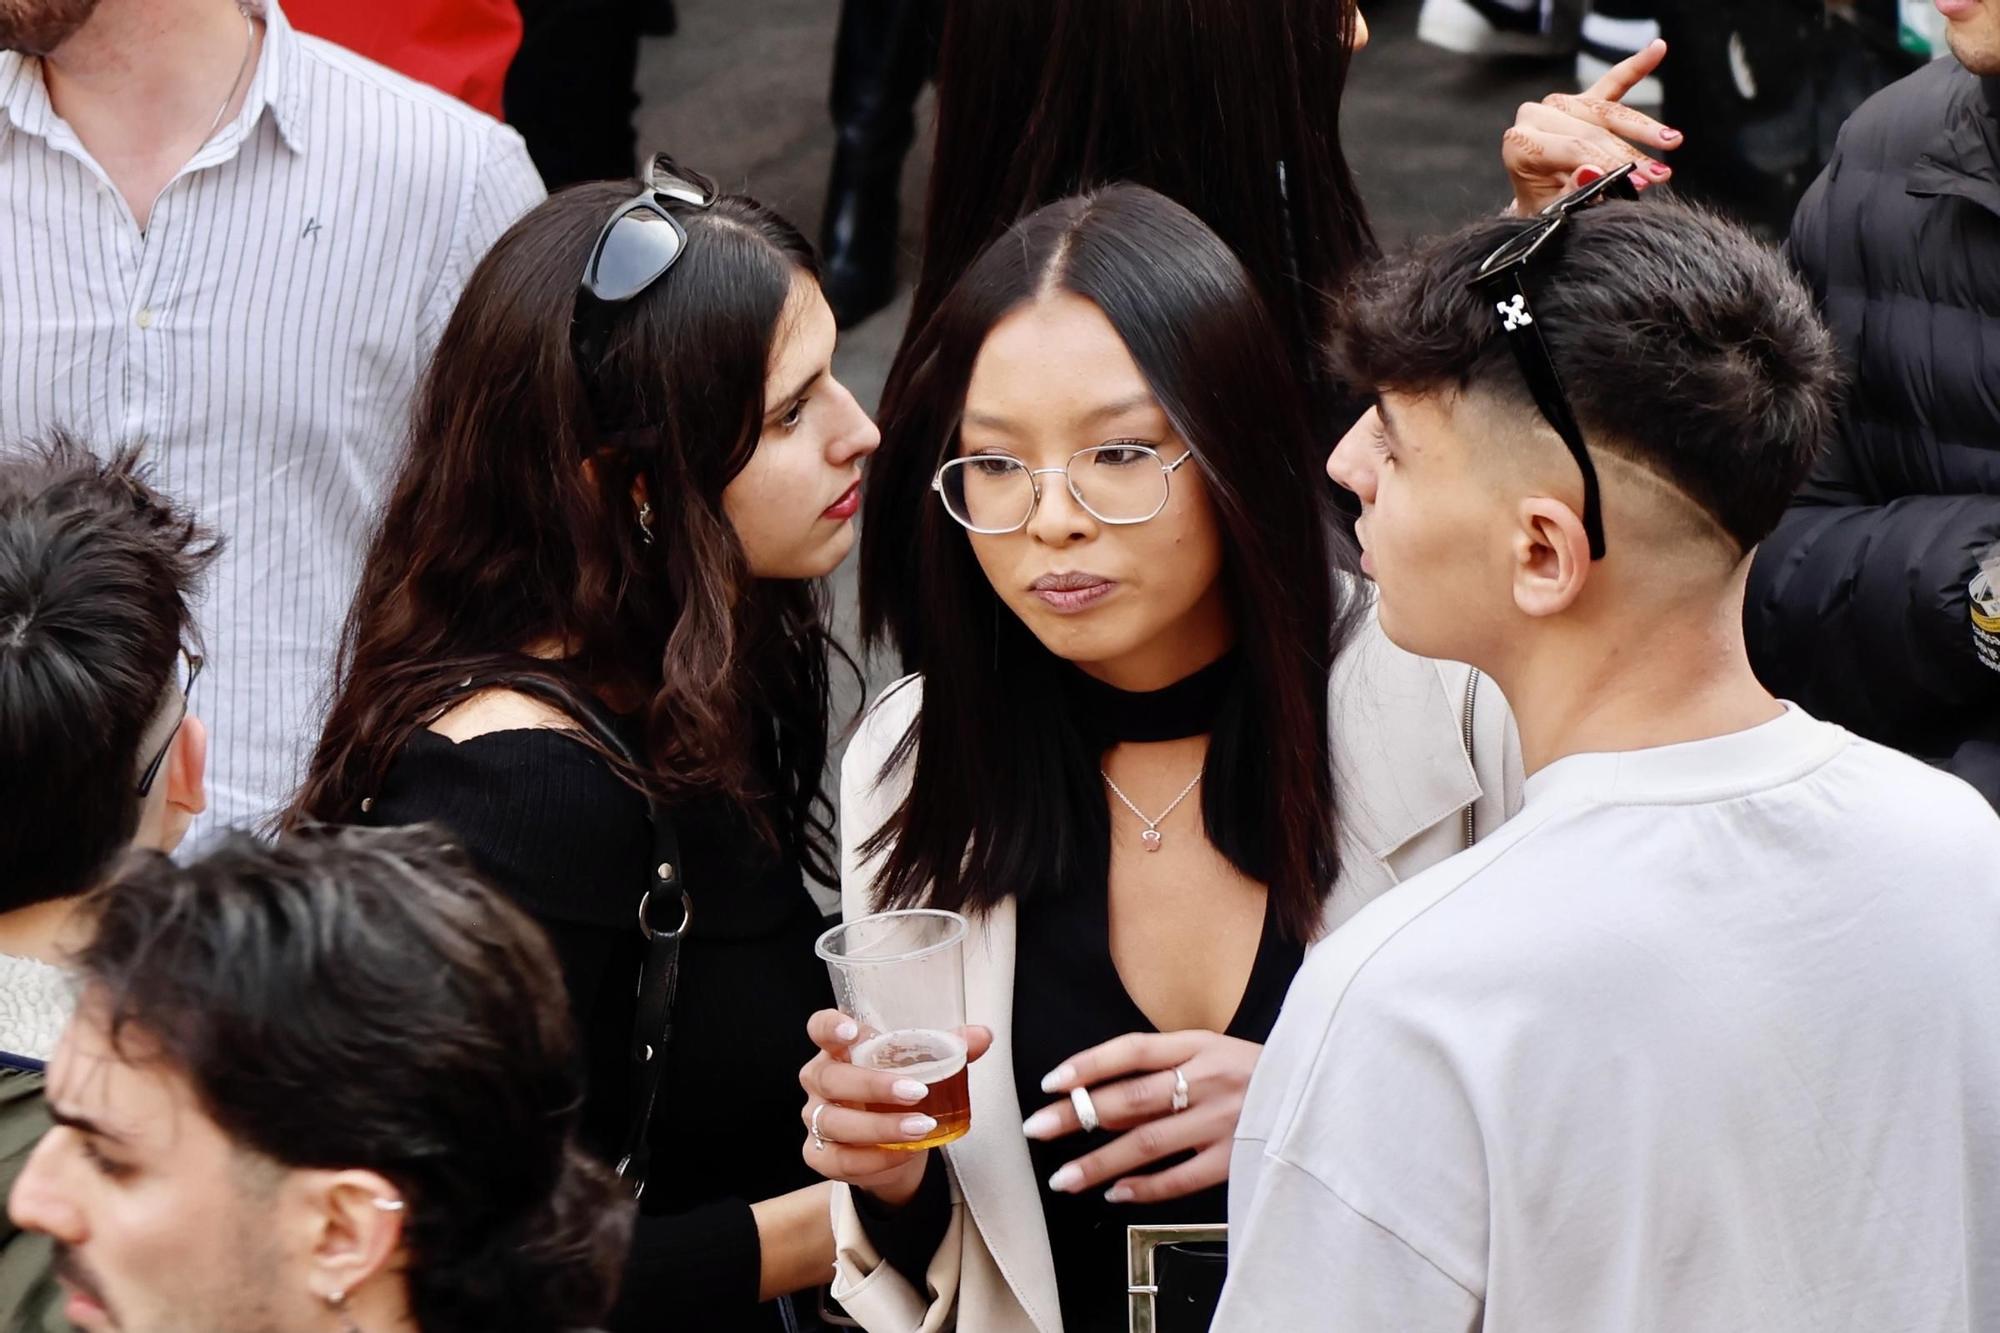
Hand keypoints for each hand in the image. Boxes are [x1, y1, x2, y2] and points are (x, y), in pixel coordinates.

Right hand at [798, 1009, 993, 1206]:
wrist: (890, 1147)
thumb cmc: (896, 1094)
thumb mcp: (920, 1067)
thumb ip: (949, 1048)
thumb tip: (983, 1036)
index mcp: (839, 1049)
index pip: (820, 1028)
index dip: (830, 1027)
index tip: (852, 1032)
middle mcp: (820, 1080)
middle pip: (831, 1078)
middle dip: (873, 1085)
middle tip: (916, 1092)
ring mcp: (815, 1118)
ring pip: (834, 1122)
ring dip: (879, 1127)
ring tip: (920, 1127)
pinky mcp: (819, 1155)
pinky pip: (840, 1159)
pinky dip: (874, 1159)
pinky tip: (903, 1154)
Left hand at [1021, 1030, 1258, 1204]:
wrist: (1327, 1095)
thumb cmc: (1257, 1075)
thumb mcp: (1215, 1052)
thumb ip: (1167, 1067)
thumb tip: (1101, 1095)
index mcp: (1201, 1045)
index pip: (1133, 1050)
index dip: (1088, 1064)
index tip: (1049, 1082)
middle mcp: (1209, 1079)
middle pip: (1131, 1098)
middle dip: (1077, 1115)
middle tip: (1037, 1129)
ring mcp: (1224, 1121)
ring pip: (1148, 1143)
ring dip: (1099, 1162)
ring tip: (1063, 1177)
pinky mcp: (1238, 1158)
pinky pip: (1181, 1178)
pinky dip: (1145, 1188)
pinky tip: (1116, 1194)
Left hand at [1502, 38, 1678, 217]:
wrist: (1538, 202)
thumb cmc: (1544, 209)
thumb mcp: (1552, 212)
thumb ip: (1570, 193)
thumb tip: (1592, 172)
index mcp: (1520, 144)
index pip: (1573, 148)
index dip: (1608, 164)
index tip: (1637, 183)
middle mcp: (1536, 116)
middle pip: (1593, 130)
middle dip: (1629, 155)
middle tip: (1660, 175)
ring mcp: (1559, 105)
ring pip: (1608, 111)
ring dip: (1643, 128)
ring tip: (1673, 142)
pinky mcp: (1582, 100)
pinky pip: (1611, 82)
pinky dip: (1636, 66)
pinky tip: (1658, 49)